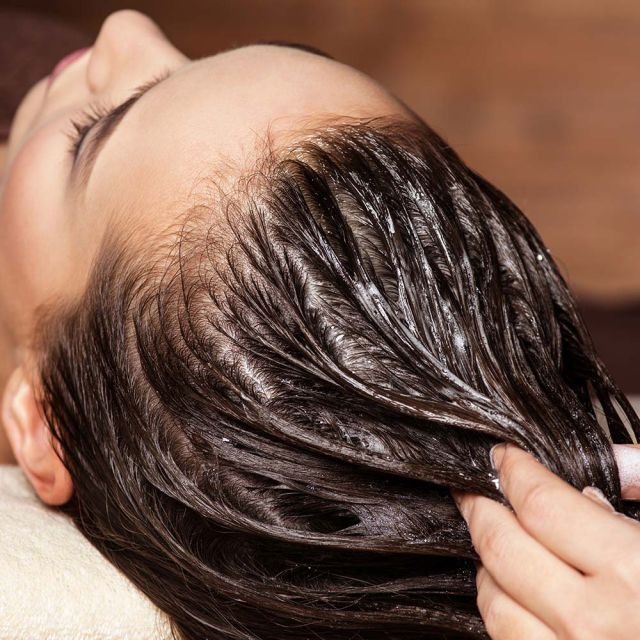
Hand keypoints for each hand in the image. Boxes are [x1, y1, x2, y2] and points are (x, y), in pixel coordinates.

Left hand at [453, 444, 639, 639]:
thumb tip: (613, 465)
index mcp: (636, 578)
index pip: (543, 507)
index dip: (515, 472)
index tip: (504, 456)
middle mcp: (597, 629)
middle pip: (502, 550)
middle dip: (479, 508)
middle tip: (473, 488)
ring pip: (494, 604)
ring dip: (487, 565)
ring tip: (497, 540)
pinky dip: (503, 614)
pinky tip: (517, 596)